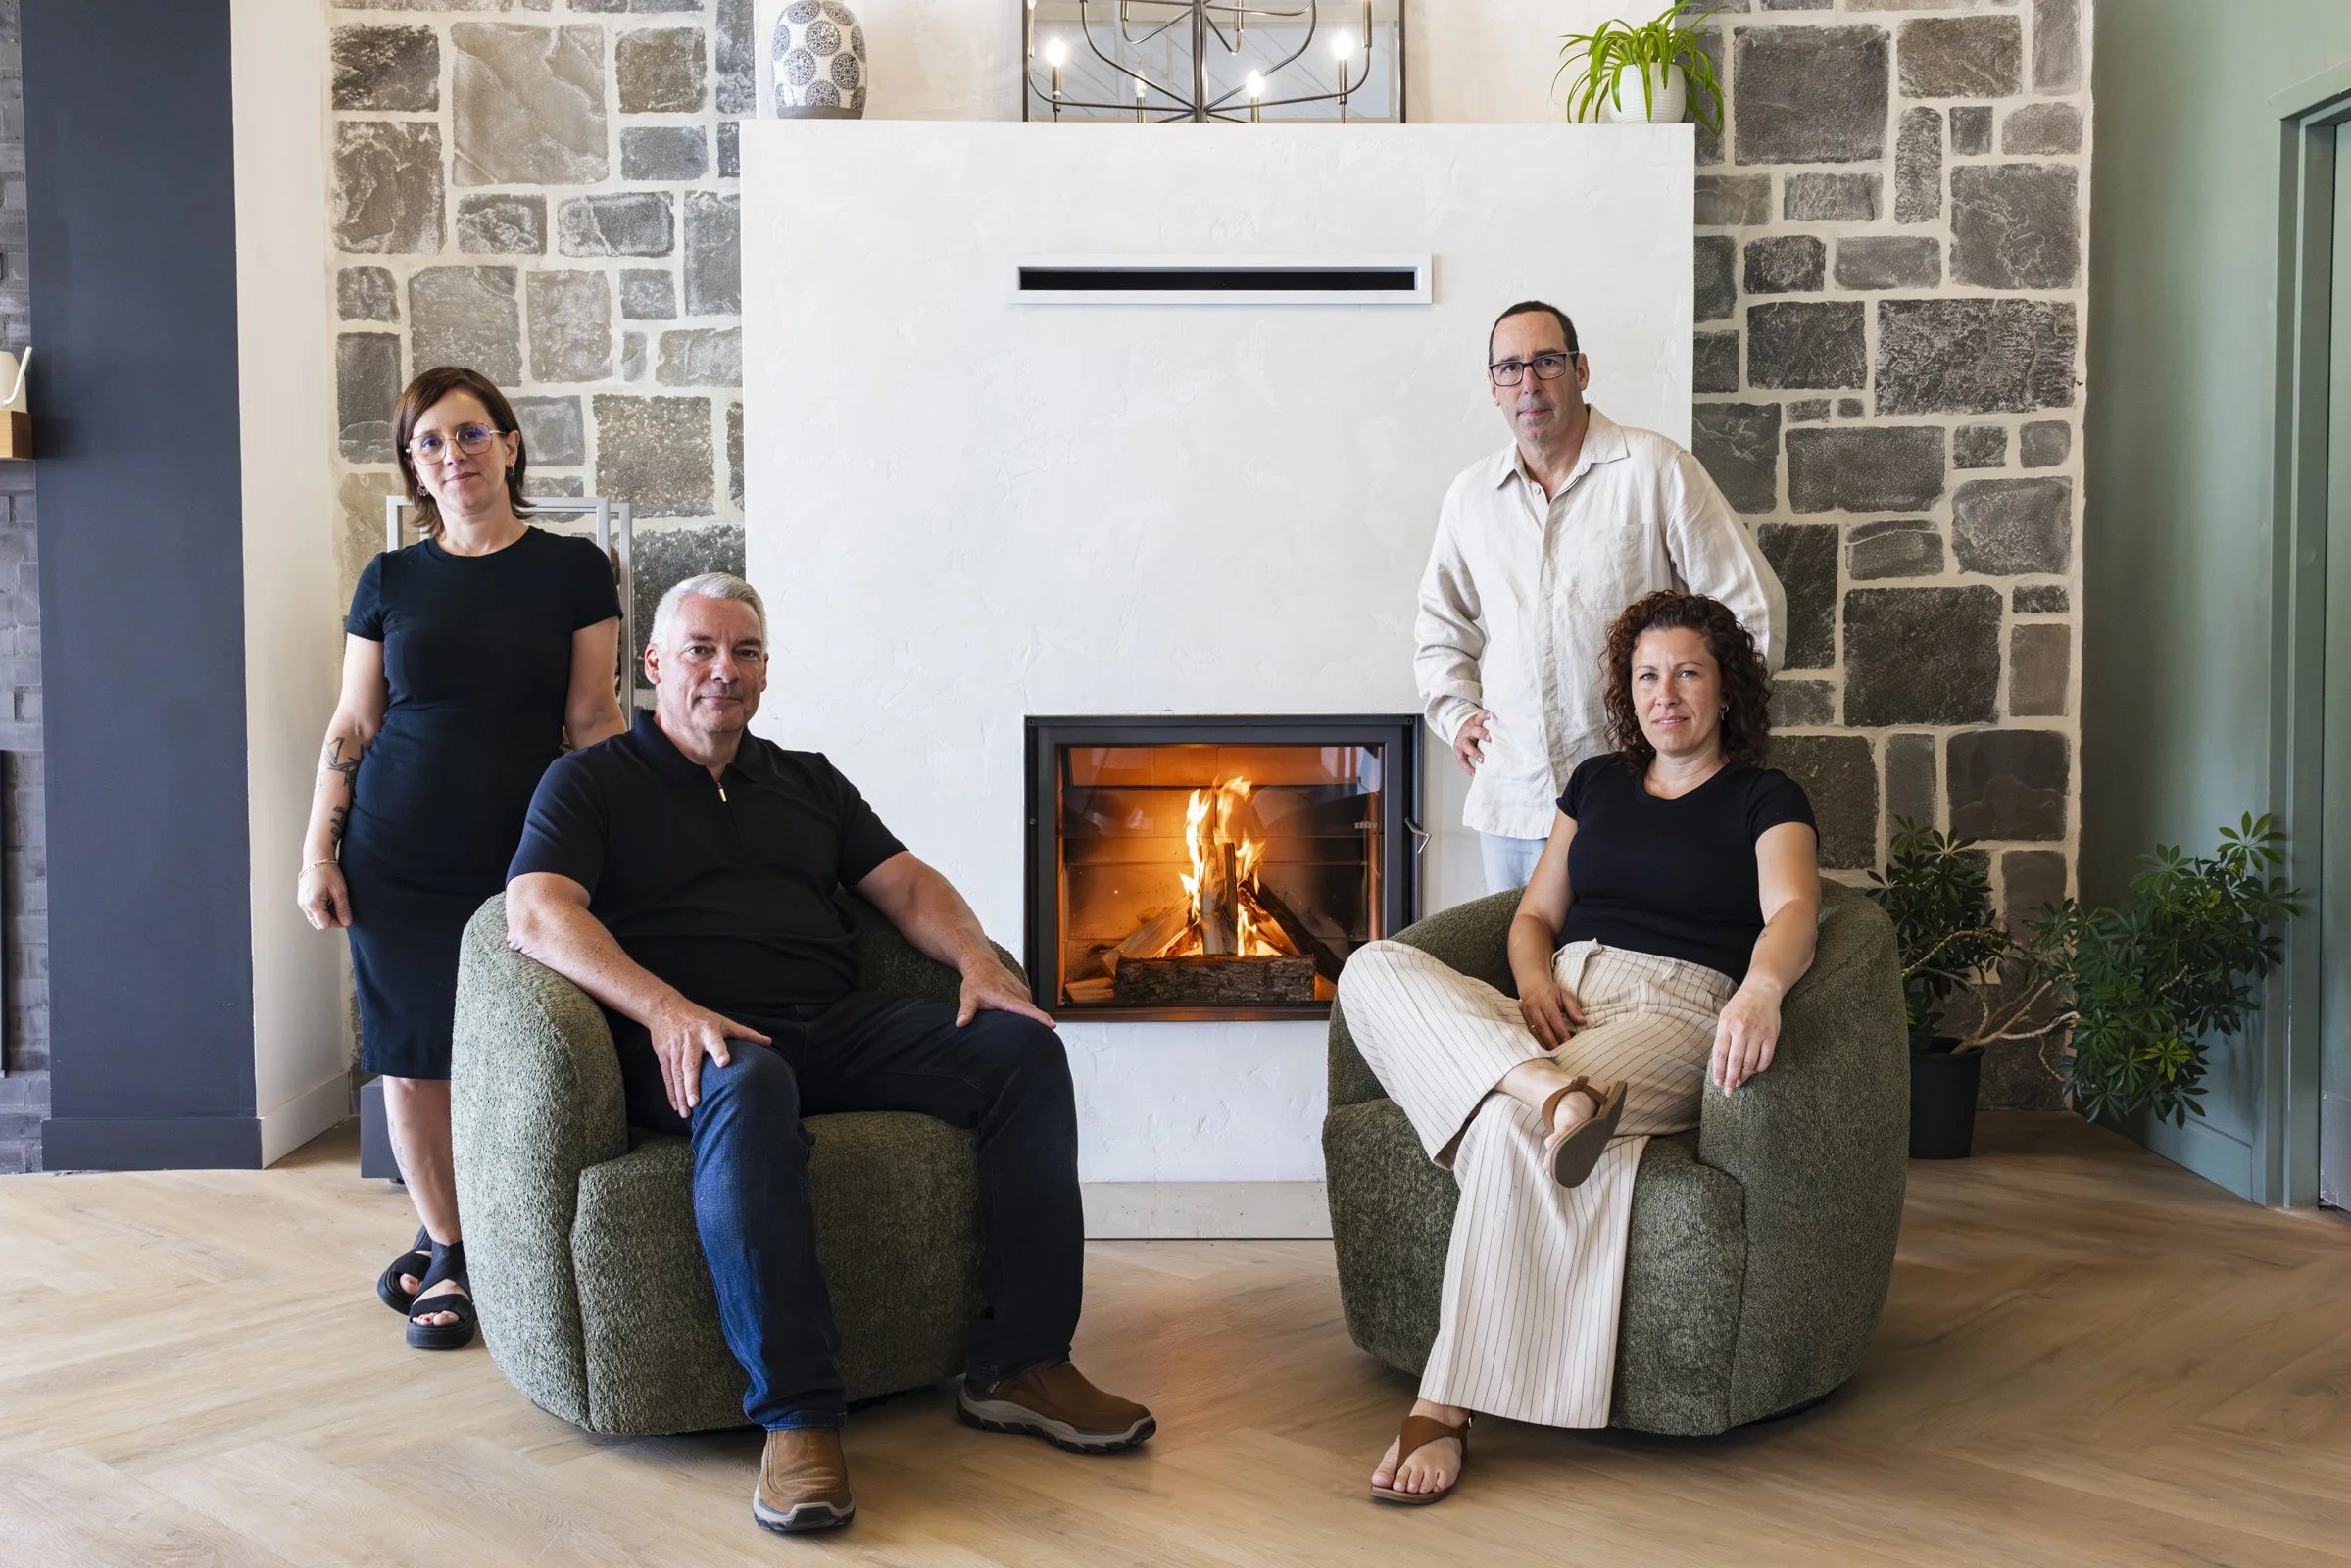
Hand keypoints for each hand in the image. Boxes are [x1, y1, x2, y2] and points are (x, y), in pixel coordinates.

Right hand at [299, 864, 352, 929]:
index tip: (346, 918)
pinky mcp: (302, 898)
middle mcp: (304, 904)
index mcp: (313, 903)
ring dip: (326, 916)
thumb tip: (346, 922)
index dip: (337, 924)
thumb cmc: (328, 870)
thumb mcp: (340, 890)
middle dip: (331, 921)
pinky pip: (311, 911)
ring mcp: (301, 902)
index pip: (324, 924)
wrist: (316, 858)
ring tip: (335, 904)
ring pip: (314, 918)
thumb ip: (343, 908)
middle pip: (318, 924)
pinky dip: (321, 910)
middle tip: (342, 912)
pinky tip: (328, 901)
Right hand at [649, 997, 771, 1116]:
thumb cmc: (700, 1017)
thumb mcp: (722, 1021)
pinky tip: (678, 1107)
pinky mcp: (664, 1056)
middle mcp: (690, 1041)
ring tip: (688, 1113)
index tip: (724, 1063)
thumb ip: (745, 1033)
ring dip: (681, 1095)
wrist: (665, 1008)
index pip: (715, 1041)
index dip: (719, 1051)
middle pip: (690, 1064)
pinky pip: (668, 1077)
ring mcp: (675, 1050)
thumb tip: (769, 1042)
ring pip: (677, 1075)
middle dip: (692, 1084)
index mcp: (707, 1031)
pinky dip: (672, 1093)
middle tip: (696, 1103)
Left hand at [958, 958, 1056, 1029]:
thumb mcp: (968, 996)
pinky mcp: (1022, 989)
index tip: (1051, 1025)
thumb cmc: (975, 979)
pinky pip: (1028, 1003)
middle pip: (1032, 1011)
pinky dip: (1027, 1011)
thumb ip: (966, 1011)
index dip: (1040, 1018)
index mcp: (1005, 997)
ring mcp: (1020, 990)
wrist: (981, 962)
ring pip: (1030, 1007)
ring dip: (1031, 1018)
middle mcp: (1016, 992)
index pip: (1026, 1009)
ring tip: (1029, 1032)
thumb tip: (961, 1024)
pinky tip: (1021, 1019)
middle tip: (1039, 1040)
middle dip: (1038, 1024)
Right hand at [1452, 711, 1491, 775]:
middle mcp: (1468, 731)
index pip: (1480, 716)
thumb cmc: (1475, 729)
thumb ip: (1491, 724)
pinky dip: (1468, 767)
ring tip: (1482, 760)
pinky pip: (1462, 760)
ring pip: (1467, 746)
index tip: (1491, 713)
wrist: (1459, 732)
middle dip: (1481, 734)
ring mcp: (1462, 741)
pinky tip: (1475, 773)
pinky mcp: (1459, 751)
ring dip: (1475, 753)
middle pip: (1473, 731)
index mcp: (1475, 722)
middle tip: (1490, 738)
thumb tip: (1512, 728)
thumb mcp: (1481, 723)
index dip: (1485, 715)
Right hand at [1517, 976, 1585, 1049]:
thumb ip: (1573, 1009)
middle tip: (1561, 1051)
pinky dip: (1539, 1041)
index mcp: (1545, 999)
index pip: (1553, 1017)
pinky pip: (1531, 1032)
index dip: (1560, 1030)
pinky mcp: (1523, 1019)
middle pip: (1542, 1026)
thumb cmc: (1552, 992)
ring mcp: (1526, 1013)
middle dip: (1552, 1040)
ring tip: (1555, 1051)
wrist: (1532, 985)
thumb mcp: (1565, 995)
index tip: (1568, 1041)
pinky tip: (1547, 1047)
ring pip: (1535, 1031)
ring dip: (1545, 1043)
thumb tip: (1582, 1022)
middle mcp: (1534, 1006)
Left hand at [1711, 986, 1780, 1093]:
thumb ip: (1722, 1038)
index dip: (1718, 1072)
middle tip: (1728, 1091)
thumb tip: (1720, 1063)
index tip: (1718, 1084)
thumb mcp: (1724, 1017)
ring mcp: (1758, 1033)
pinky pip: (1766, 1059)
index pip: (1720, 1054)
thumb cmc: (1740, 1006)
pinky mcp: (1771, 1035)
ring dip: (1745, 1076)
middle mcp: (1741, 1030)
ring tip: (1740, 1082)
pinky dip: (1760, 1068)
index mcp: (1726, 1026)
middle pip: (1734, 1062)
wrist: (1762, 990)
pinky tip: (1755, 1070)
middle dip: (1730, 1080)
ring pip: (1750, 1063)